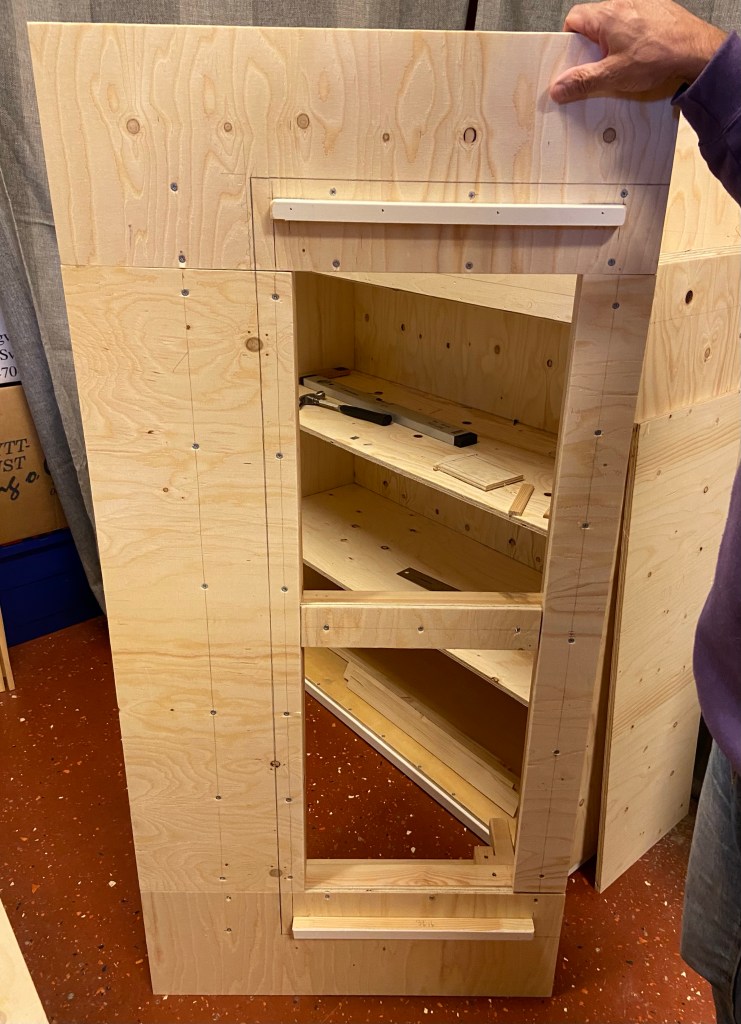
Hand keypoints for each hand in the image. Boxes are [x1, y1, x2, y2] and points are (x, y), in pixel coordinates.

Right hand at [550, 0, 727, 102]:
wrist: (696, 50)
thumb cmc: (661, 55)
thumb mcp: (614, 75)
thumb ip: (583, 80)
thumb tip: (560, 87)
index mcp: (606, 15)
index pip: (573, 19)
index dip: (570, 41)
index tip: (573, 58)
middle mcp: (622, 3)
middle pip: (593, 22)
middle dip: (592, 46)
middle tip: (598, 66)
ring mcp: (640, 4)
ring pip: (614, 24)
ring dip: (612, 43)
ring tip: (622, 62)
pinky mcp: (655, 10)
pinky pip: (633, 24)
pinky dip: (632, 39)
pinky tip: (639, 55)